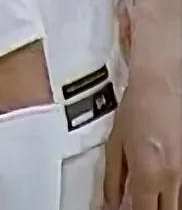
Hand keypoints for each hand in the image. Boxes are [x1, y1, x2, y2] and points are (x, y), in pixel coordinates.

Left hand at [106, 46, 181, 209]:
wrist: (161, 87)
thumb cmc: (136, 110)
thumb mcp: (115, 146)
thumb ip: (112, 178)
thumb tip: (109, 202)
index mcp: (148, 175)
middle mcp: (171, 178)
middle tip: (137, 203)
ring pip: (178, 203)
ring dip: (163, 204)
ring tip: (148, 194)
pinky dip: (172, 193)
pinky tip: (160, 187)